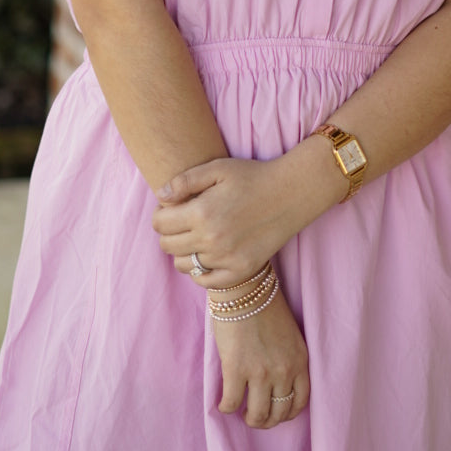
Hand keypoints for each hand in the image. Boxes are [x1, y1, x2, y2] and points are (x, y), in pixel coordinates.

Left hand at [152, 157, 300, 287]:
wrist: (290, 194)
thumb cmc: (252, 177)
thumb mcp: (217, 168)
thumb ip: (184, 181)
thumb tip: (160, 197)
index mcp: (201, 213)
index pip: (160, 224)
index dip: (160, 215)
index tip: (172, 208)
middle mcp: (211, 240)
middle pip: (167, 246)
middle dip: (168, 233)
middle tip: (182, 222)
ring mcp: (226, 258)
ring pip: (184, 265)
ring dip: (183, 252)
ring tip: (196, 237)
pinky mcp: (241, 270)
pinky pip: (206, 281)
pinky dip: (201, 272)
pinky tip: (208, 255)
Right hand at [212, 288, 309, 427]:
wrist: (244, 288)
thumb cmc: (265, 306)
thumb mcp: (289, 335)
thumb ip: (288, 359)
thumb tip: (277, 383)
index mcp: (300, 360)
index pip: (300, 401)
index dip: (287, 412)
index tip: (277, 411)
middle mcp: (283, 371)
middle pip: (278, 413)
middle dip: (267, 419)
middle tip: (256, 415)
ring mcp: (260, 373)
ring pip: (257, 415)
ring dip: (249, 418)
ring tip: (241, 412)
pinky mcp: (235, 370)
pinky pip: (231, 402)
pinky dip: (225, 407)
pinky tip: (223, 403)